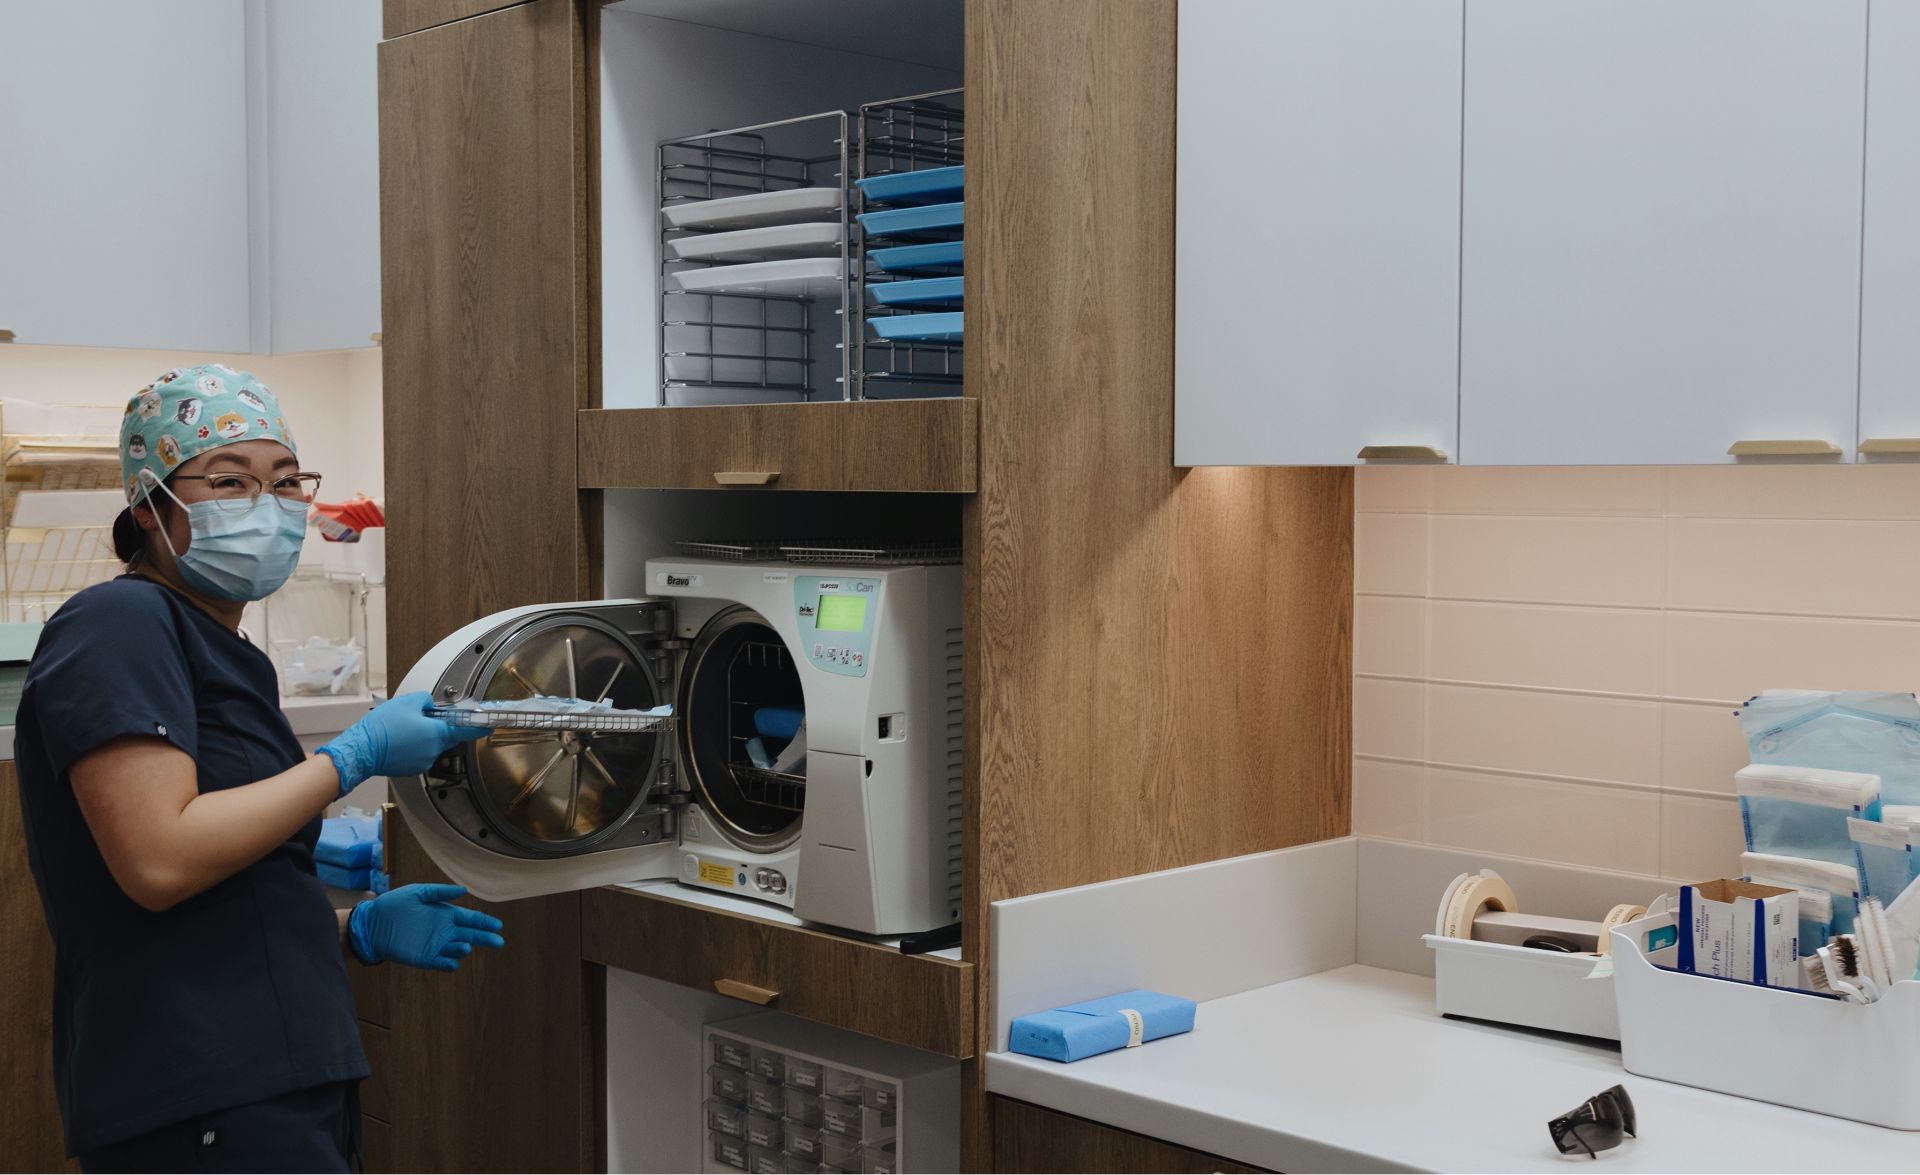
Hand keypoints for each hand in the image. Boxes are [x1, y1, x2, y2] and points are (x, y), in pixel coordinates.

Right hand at [319, 691, 482, 795]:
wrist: (361, 749)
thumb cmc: (382, 728)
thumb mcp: (406, 702)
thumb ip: (425, 700)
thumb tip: (429, 704)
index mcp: (437, 733)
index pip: (466, 730)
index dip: (479, 727)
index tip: (488, 725)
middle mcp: (433, 750)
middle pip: (444, 736)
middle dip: (434, 726)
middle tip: (418, 718)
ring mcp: (423, 762)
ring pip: (430, 745)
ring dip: (422, 737)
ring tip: (402, 729)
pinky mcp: (411, 769)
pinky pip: (418, 754)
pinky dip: (412, 747)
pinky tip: (398, 740)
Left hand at [348, 883, 504, 970]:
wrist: (372, 924)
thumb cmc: (394, 905)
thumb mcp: (417, 892)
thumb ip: (439, 892)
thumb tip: (463, 890)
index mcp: (445, 914)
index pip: (471, 919)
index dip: (484, 922)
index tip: (497, 925)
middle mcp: (444, 931)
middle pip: (471, 935)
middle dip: (485, 938)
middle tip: (498, 941)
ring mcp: (435, 945)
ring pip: (458, 950)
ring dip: (464, 949)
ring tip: (464, 945)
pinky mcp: (424, 958)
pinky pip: (442, 963)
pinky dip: (449, 964)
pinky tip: (452, 962)